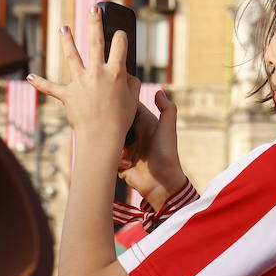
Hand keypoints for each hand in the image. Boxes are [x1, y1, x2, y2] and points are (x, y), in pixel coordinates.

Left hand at [29, 5, 138, 144]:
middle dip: (95, 21)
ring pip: (72, 56)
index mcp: (115, 72)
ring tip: (63, 28)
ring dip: (67, 40)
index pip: (120, 45)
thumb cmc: (120, 120)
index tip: (120, 34)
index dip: (121, 37)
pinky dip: (39, 83)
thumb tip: (126, 74)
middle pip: (96, 41)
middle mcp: (97, 72)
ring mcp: (81, 82)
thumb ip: (131, 83)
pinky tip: (28, 77)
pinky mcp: (68, 95)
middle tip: (93, 7)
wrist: (101, 137)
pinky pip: (51, 87)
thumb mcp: (133, 99)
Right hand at [118, 88, 186, 210]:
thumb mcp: (168, 129)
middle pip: (114, 120)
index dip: (119, 100)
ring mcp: (124, 146)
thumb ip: (167, 109)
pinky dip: (114, 157)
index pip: (127, 105)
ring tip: (121, 147)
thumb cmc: (167, 154)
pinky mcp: (118, 161)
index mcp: (143, 121)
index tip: (111, 97)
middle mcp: (132, 132)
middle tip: (110, 125)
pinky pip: (107, 154)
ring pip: (108, 137)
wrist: (162, 184)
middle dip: (110, 122)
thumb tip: (159, 91)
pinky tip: (127, 163)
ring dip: (112, 142)